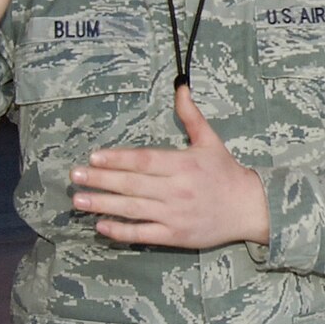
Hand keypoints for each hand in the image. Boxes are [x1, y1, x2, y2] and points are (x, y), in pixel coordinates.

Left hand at [70, 86, 270, 248]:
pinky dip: (121, 231)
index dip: (118, 159)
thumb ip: (191, 116)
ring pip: (133, 209)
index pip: (144, 160)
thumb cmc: (226, 172)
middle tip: (75, 175)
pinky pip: (143, 233)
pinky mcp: (175, 236)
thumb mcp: (210, 141)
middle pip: (132, 184)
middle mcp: (177, 190)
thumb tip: (180, 87)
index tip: (94, 156)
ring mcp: (175, 215)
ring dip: (103, 205)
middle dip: (101, 180)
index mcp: (184, 165)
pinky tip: (100, 226)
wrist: (249, 208)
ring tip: (78, 200)